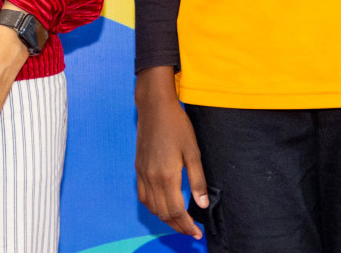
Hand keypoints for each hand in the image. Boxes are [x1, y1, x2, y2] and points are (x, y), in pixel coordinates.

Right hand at [134, 67, 207, 239]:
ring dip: (165, 219)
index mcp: (166, 176)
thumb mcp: (193, 151)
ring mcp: (142, 173)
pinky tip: (162, 206)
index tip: (197, 232)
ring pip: (151, 207)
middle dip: (178, 226)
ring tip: (179, 222)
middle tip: (191, 231)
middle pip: (163, 213)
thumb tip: (202, 205)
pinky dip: (152, 207)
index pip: (176, 211)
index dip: (187, 225)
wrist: (154, 107)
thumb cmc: (177, 126)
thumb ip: (197, 180)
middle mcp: (152, 178)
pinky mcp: (138, 168)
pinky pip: (143, 196)